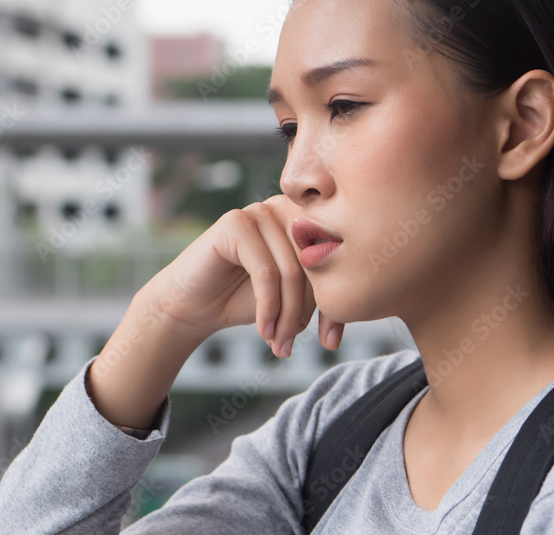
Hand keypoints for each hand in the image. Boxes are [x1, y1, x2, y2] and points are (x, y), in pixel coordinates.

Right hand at [141, 194, 344, 356]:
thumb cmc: (246, 300)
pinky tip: (263, 331)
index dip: (336, 302)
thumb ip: (323, 290)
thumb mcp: (294, 297)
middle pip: (317, 263)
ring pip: (292, 271)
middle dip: (310, 312)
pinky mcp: (234, 223)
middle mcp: (285, 208)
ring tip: (279, 344)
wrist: (193, 305)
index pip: (336, 259)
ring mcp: (259, 211)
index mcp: (306, 219)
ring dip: (288, 316)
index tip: (331, 340)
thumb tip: (359, 301)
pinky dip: (268, 308)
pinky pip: (266, 272)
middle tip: (296, 345)